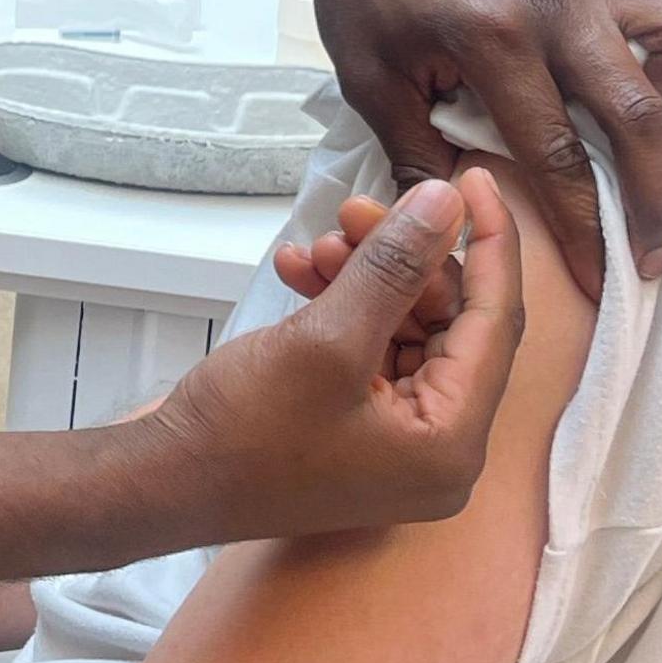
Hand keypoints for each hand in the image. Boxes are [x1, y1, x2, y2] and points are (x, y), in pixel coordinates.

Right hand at [144, 172, 520, 534]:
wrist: (163, 484)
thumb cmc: (244, 434)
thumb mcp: (326, 339)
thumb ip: (395, 267)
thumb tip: (447, 205)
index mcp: (451, 444)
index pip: (498, 324)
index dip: (491, 243)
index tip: (472, 178)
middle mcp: (438, 451)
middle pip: (449, 323)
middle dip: (402, 259)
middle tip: (354, 209)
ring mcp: (397, 443)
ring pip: (406, 328)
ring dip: (364, 277)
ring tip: (313, 246)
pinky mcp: (358, 430)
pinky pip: (371, 349)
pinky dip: (341, 305)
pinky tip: (297, 270)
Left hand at [291, 0, 661, 301]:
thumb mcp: (369, 79)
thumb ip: (416, 154)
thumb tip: (461, 224)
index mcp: (492, 39)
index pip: (557, 156)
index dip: (584, 231)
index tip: (602, 282)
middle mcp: (558, 2)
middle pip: (641, 114)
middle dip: (659, 199)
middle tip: (657, 252)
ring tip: (630, 108)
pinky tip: (638, 43)